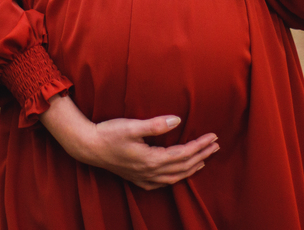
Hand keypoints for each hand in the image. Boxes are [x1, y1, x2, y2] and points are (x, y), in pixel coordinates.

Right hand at [40, 93, 219, 189]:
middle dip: (201, 156)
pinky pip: (163, 183)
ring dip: (192, 168)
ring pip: (175, 177)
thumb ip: (155, 125)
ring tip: (204, 159)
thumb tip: (177, 120)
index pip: (183, 154)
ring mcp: (144, 178)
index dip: (200, 145)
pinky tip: (178, 174)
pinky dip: (176, 177)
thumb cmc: (109, 133)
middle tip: (216, 146)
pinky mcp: (138, 179)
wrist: (88, 147)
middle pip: (183, 167)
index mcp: (151, 160)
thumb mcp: (132, 126)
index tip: (213, 137)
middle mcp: (150, 172)